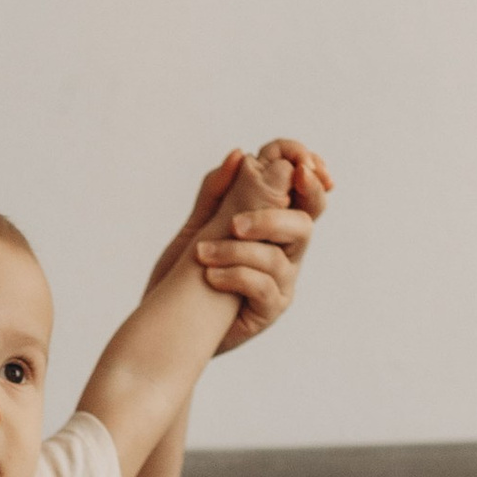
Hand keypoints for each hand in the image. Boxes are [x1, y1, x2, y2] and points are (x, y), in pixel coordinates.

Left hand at [147, 141, 330, 356]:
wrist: (167, 323)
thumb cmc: (187, 273)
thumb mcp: (198, 225)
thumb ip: (217, 191)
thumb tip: (239, 153)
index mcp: (274, 224)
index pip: (304, 191)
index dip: (310, 173)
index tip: (300, 164)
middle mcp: (284, 250)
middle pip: (305, 223)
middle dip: (272, 218)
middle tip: (234, 225)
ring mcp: (280, 281)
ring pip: (279, 257)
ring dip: (237, 251)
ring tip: (202, 254)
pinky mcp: (269, 309)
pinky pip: (263, 286)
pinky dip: (234, 275)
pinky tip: (209, 276)